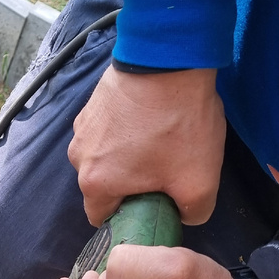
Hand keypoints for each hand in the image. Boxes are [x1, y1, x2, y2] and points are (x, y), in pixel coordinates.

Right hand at [68, 65, 225, 226]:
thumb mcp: (200, 183)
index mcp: (95, 183)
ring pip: (107, 158)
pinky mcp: (92, 103)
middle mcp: (78, 156)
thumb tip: (184, 215)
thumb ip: (192, 214)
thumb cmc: (178, 125)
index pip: (103, 220)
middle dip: (132, 186)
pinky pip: (108, 131)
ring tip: (161, 140)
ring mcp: (82, 126)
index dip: (130, 220)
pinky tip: (153, 120)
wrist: (169, 58)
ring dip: (129, 157)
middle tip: (167, 169)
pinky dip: (127, 132)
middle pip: (105, 187)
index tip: (156, 206)